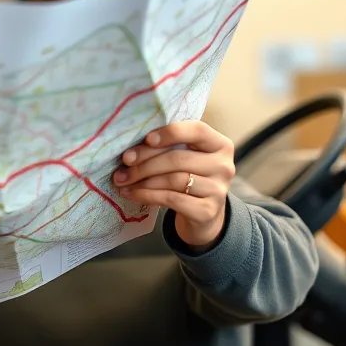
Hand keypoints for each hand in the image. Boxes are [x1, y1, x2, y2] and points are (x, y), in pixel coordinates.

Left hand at [113, 121, 235, 248]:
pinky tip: (130, 193)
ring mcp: (218, 190)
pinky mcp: (207, 211)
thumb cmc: (188, 176)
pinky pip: (171, 199)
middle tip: (123, 163)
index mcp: (220, 145)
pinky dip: (146, 195)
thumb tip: (130, 148)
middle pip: (178, 158)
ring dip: (142, 179)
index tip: (146, 138)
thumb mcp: (184, 157)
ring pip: (173, 179)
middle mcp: (224, 166)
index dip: (170, 132)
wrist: (202, 214)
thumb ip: (167, 146)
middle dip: (145, 161)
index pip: (197, 130)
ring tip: (121, 180)